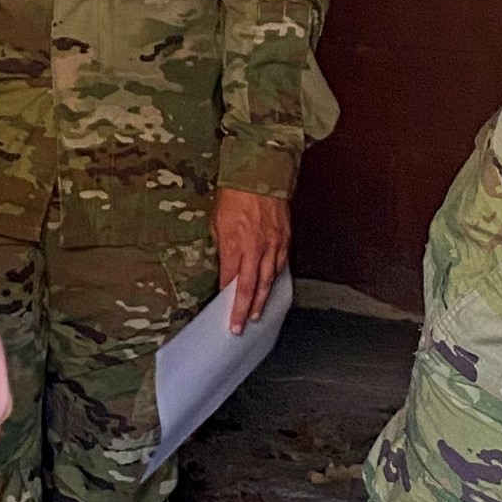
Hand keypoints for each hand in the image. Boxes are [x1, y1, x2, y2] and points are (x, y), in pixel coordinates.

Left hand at [215, 190, 290, 332]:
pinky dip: (275, 280)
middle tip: (239, 327)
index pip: (230, 280)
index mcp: (235, 244)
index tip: (222, 311)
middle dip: (244, 310)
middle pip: (250, 287)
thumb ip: (221, 246)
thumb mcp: (217, 221)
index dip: (226, 298)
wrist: (261, 174)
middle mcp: (255, 249)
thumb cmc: (235, 194)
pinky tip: (271, 289)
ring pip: (268, 280)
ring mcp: (273, 245)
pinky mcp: (284, 239)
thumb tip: (224, 265)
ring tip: (256, 315)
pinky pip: (280, 265)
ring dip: (261, 300)